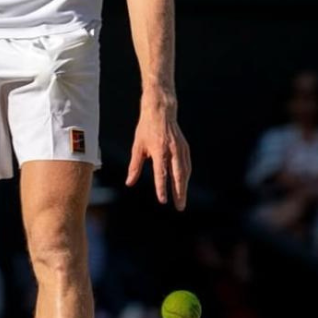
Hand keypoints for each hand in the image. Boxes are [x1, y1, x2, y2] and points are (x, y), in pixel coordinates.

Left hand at [126, 90, 191, 209]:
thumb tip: (129, 182)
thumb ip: (134, 166)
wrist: (161, 111)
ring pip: (185, 172)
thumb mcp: (137, 146)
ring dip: (184, 187)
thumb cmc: (146, 128)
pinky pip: (187, 165)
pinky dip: (186, 177)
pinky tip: (183, 185)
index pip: (161, 173)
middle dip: (179, 193)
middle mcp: (172, 150)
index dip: (162, 188)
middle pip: (178, 175)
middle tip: (179, 207)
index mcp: (158, 150)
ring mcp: (180, 148)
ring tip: (181, 200)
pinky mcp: (185, 147)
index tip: (162, 200)